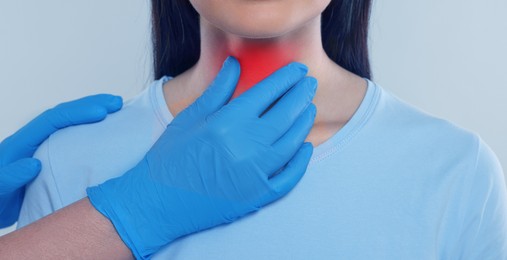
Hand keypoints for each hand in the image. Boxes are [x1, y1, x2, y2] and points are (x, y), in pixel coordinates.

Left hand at [0, 94, 122, 226]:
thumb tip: (32, 164)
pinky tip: (107, 132)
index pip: (52, 120)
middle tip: (116, 103)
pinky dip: (92, 132)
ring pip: (71, 124)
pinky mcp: (53, 158)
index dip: (77, 113)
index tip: (101, 113)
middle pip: (65, 114)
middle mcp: (34, 140)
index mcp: (22, 144)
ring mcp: (45, 147)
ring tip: (117, 111)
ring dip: (93, 113)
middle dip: (91, 105)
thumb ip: (9, 177)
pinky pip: (74, 139)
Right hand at [87, 56, 316, 258]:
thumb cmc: (169, 157)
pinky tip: (305, 148)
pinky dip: (300, 162)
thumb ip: (218, 89)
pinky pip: (289, 178)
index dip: (286, 78)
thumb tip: (234, 63)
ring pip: (292, 143)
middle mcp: (245, 147)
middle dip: (301, 95)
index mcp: (226, 123)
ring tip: (308, 109)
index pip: (266, 92)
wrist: (156, 202)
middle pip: (285, 114)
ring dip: (304, 123)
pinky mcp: (257, 197)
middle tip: (310, 83)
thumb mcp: (190, 117)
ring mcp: (254, 175)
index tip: (298, 69)